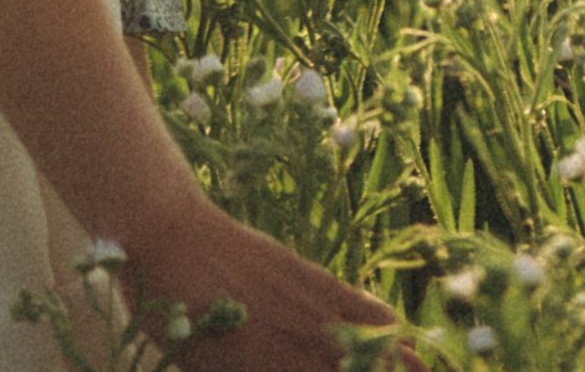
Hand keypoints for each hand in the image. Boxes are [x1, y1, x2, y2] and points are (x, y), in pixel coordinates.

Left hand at [116, 197, 404, 371]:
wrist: (162, 227)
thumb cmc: (163, 302)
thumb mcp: (193, 356)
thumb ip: (236, 371)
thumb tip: (265, 368)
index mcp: (258, 363)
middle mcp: (287, 334)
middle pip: (350, 369)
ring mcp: (296, 299)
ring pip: (359, 336)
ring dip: (393, 359)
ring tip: (421, 370)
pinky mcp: (298, 268)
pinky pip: (346, 297)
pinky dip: (375, 316)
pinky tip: (397, 328)